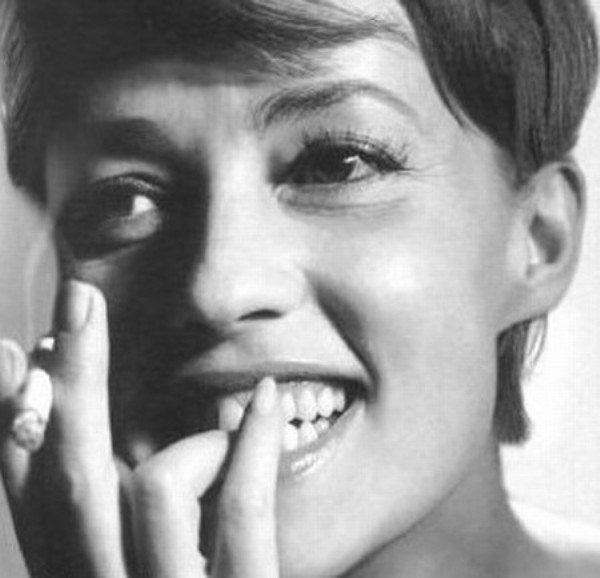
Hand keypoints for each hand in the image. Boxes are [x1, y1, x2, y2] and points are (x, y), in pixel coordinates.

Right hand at [0, 280, 282, 577]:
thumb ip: (129, 533)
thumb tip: (128, 450)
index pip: (35, 499)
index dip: (17, 423)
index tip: (17, 353)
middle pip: (74, 481)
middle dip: (70, 385)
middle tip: (76, 303)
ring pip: (149, 493)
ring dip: (183, 432)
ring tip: (234, 396)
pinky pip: (242, 521)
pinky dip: (250, 452)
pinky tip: (266, 401)